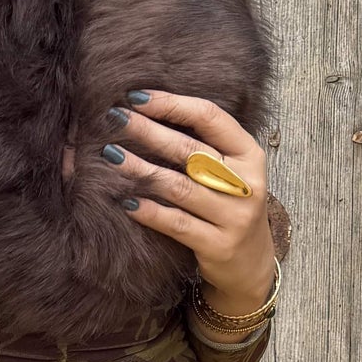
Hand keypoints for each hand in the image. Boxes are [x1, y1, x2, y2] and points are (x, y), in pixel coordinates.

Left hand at [99, 90, 275, 311]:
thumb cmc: (231, 208)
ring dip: (140, 169)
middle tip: (114, 118)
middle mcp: (246, 184)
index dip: (172, 104)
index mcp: (250, 155)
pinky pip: (176, 223)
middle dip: (148, 131)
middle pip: (190, 150)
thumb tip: (148, 113)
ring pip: (179, 187)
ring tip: (110, 155)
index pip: (211, 118)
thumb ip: (205, 146)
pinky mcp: (218, 245)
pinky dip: (149, 211)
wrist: (251, 264)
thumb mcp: (232, 172)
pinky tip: (125, 200)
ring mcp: (234, 217)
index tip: (136, 97)